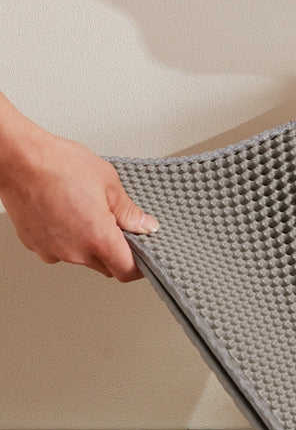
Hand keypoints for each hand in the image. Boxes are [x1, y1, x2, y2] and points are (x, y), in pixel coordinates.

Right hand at [0, 107, 156, 281]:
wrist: (16, 157)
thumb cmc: (57, 164)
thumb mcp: (108, 182)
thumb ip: (129, 212)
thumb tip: (145, 226)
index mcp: (97, 239)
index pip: (126, 272)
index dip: (139, 266)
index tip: (142, 256)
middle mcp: (74, 252)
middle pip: (106, 267)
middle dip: (115, 252)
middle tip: (114, 225)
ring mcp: (52, 250)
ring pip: (81, 259)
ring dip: (88, 245)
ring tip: (83, 213)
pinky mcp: (34, 245)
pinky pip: (59, 250)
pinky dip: (66, 238)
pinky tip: (64, 214)